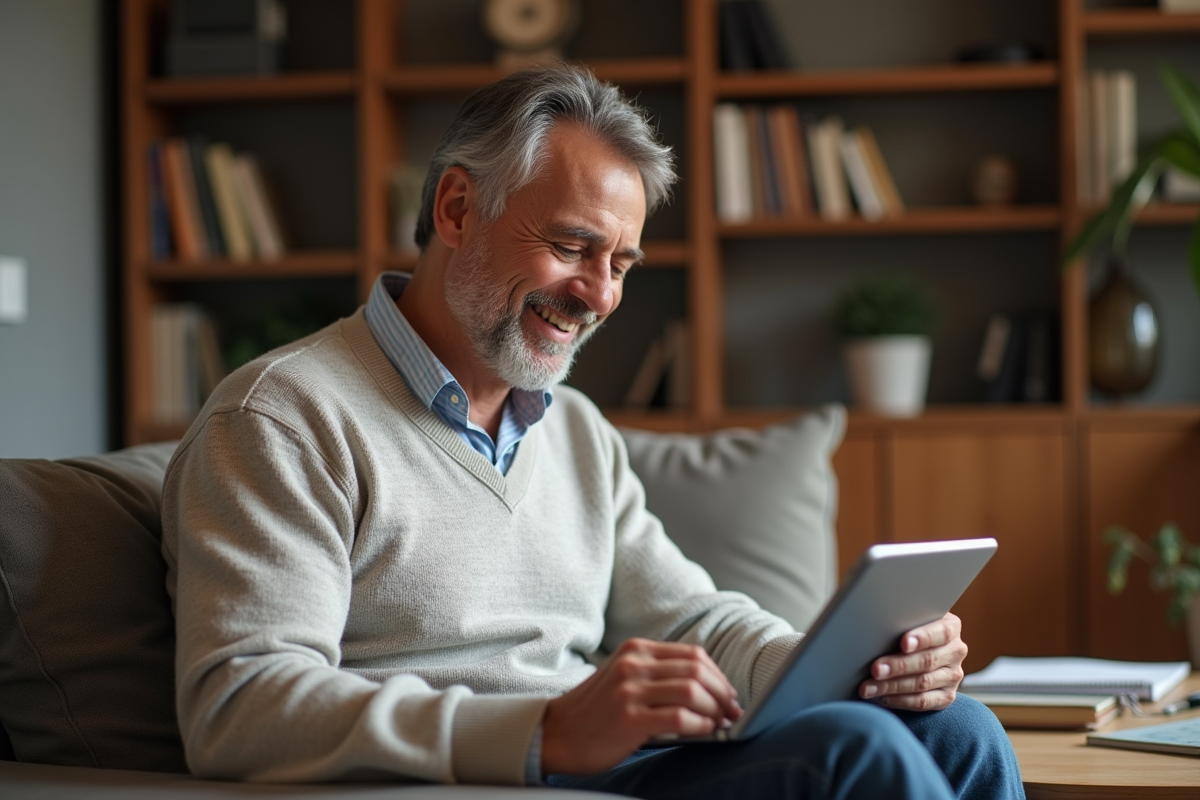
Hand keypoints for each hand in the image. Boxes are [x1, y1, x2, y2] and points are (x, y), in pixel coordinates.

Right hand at [541, 638, 741, 775]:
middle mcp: (634, 664)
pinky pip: (680, 718)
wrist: (556, 734)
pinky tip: (704, 732)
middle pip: (697, 669)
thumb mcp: (624, 678)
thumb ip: (658, 674)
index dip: (718, 676)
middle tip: (732, 712)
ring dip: (715, 709)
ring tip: (721, 724)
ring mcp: (630, 690)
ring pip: (692, 690)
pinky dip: (701, 725)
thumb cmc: (596, 712)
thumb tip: (709, 689)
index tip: (729, 695)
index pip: (693, 654)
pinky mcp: (629, 718)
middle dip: (723, 693)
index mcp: (636, 650)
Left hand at [859, 612, 966, 711]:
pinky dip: (899, 701)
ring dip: (892, 686)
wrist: (919, 649)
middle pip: (928, 661)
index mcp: (951, 626)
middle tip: (875, 669)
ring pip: (922, 683)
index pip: (942, 632)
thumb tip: (875, 622)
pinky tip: (881, 697)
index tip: (904, 643)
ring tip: (868, 687)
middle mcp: (956, 651)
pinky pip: (923, 702)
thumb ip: (901, 620)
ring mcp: (953, 676)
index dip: (923, 637)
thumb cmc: (906, 628)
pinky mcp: (947, 696)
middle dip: (898, 666)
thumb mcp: (909, 619)